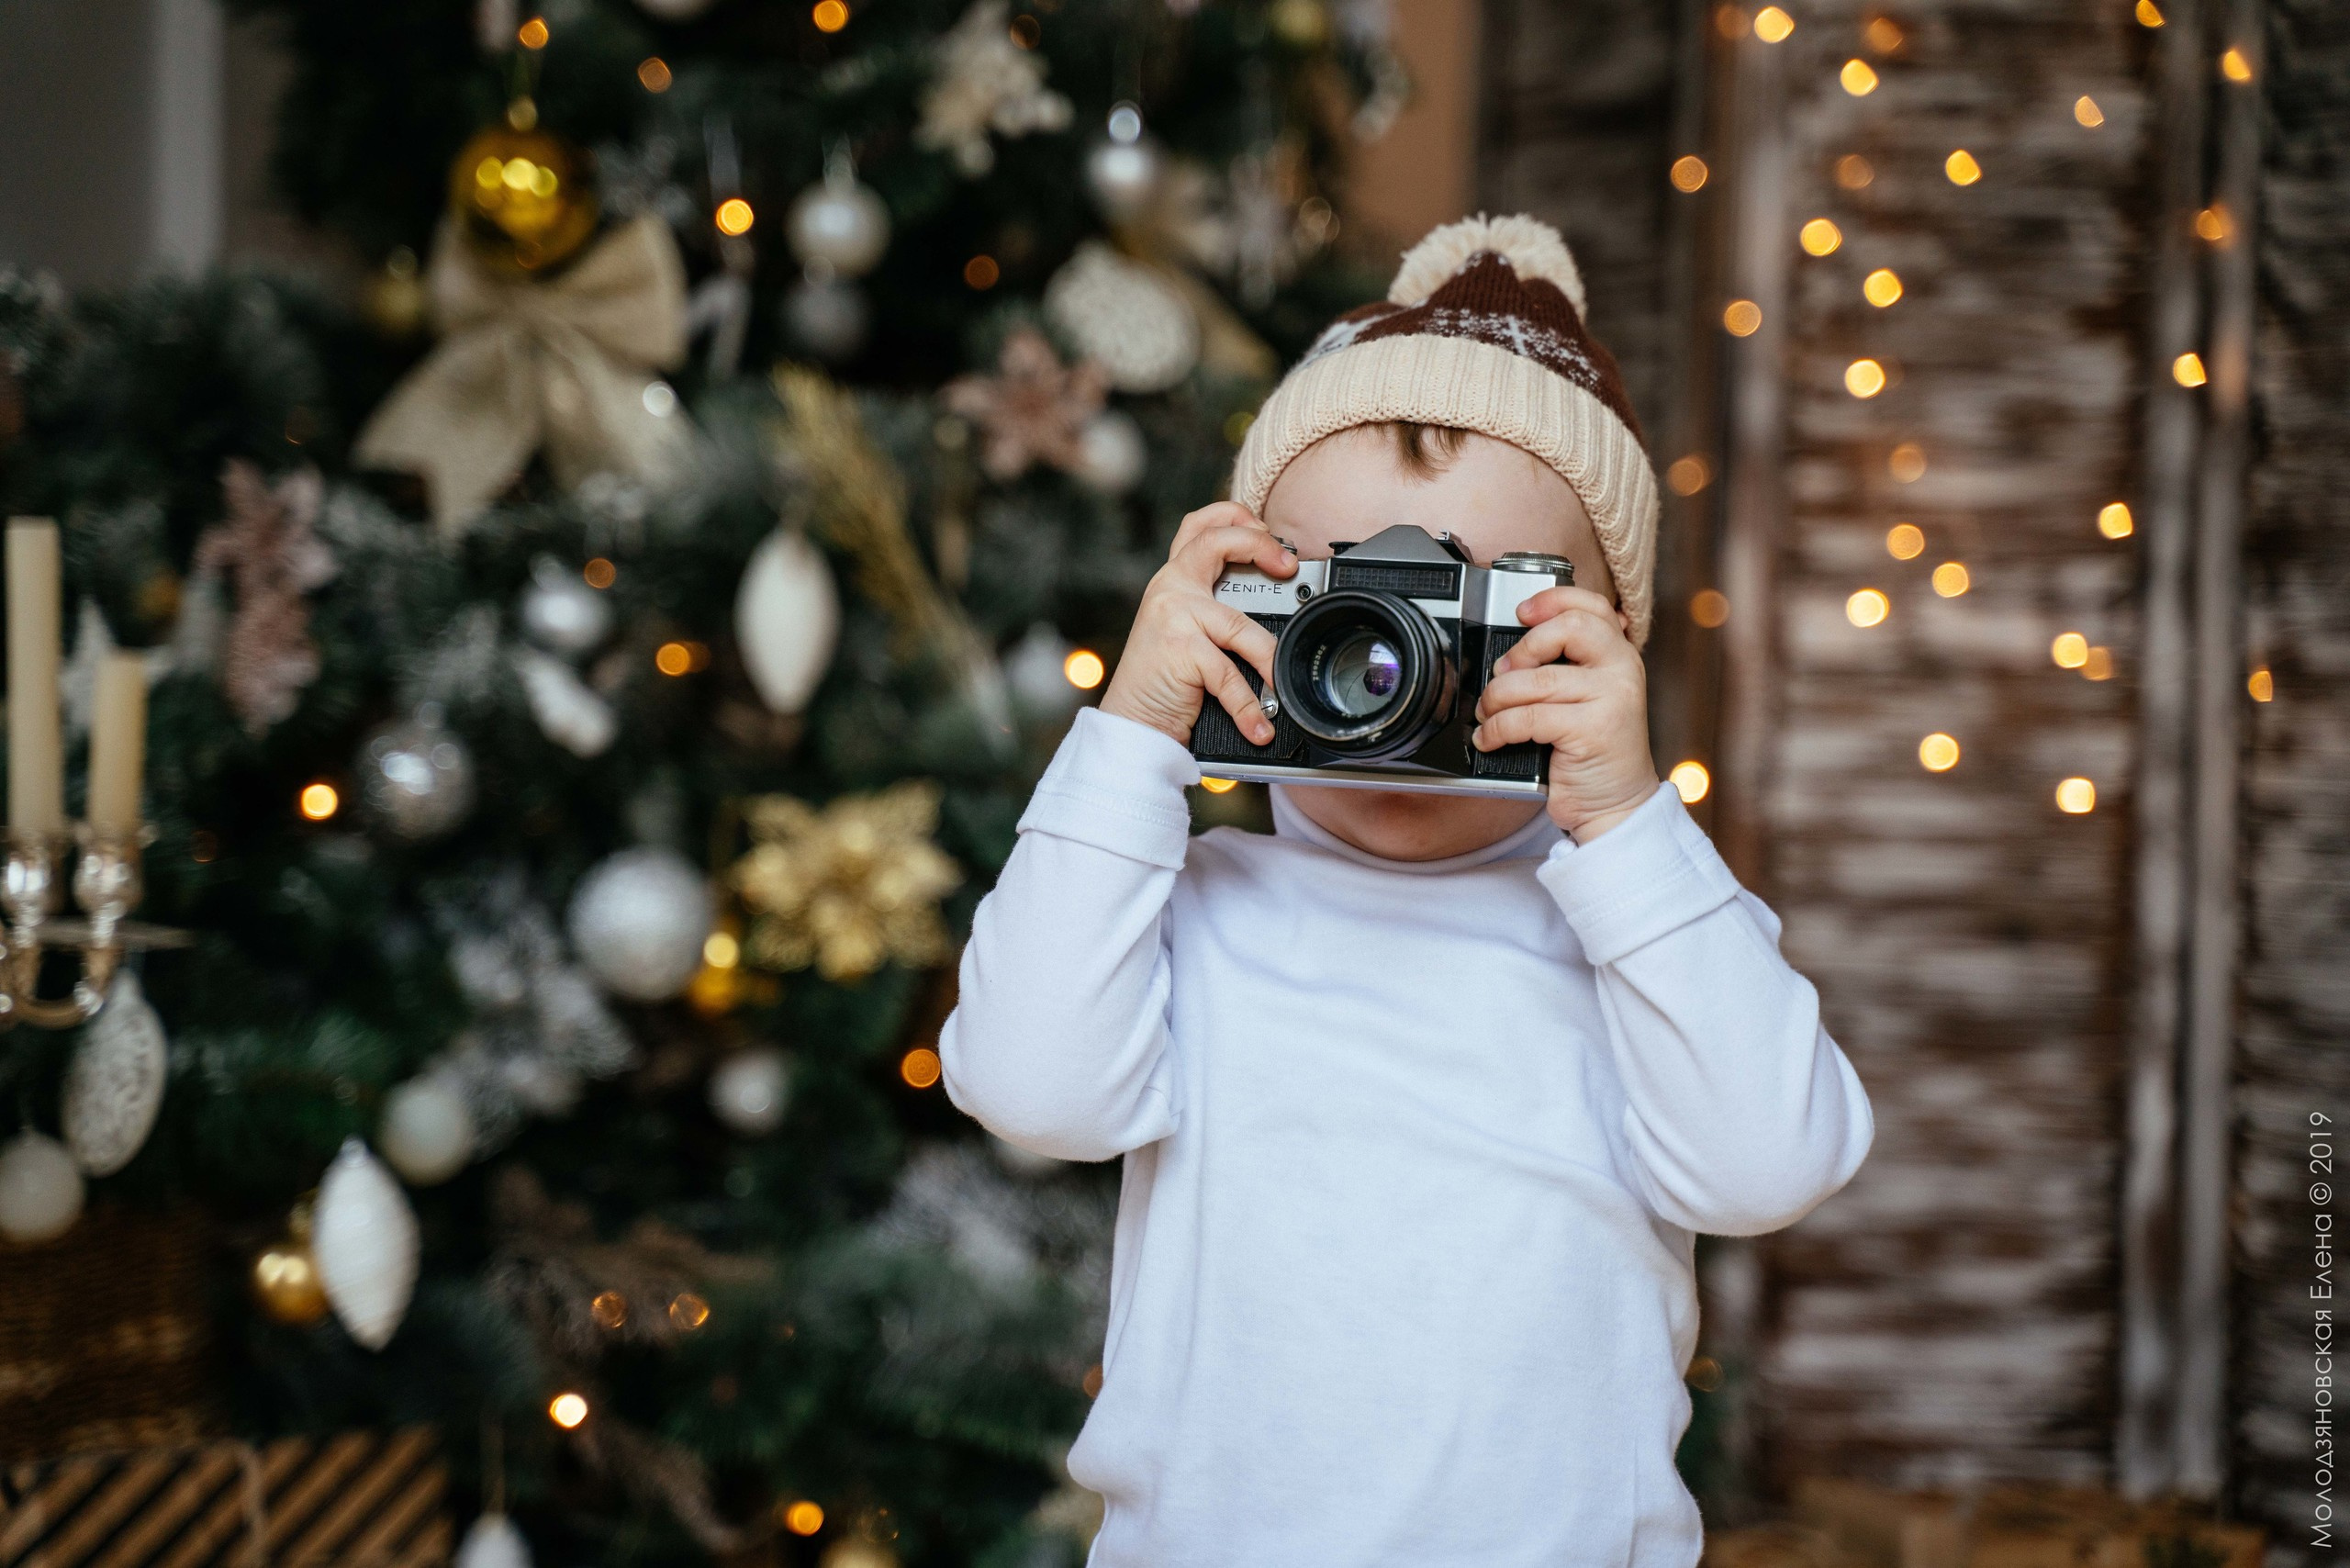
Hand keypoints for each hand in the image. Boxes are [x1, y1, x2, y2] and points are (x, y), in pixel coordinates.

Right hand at [1100, 502, 1294, 746]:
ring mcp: (1174, 616)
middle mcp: (1170, 589)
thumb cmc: (1163, 682)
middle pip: (1216, 541)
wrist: (1131, 723)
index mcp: (1174, 581)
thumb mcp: (1186, 632)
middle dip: (1260, 544)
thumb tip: (1277, 603)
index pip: (1200, 526)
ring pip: (1241, 624)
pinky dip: (1250, 706)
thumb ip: (1215, 610)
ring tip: (1282, 679)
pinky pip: (1230, 674)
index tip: (1270, 536)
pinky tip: (1260, 725)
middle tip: (1288, 567)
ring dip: (1270, 657)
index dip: (1237, 519)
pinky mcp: (1180, 649)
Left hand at [1471, 586, 1658, 841]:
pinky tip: (1489, 739)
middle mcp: (1622, 670)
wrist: (1616, 805)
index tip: (1522, 612)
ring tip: (1487, 714)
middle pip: (1569, 628)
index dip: (1553, 600)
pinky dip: (1497, 728)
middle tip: (1503, 673)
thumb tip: (1508, 653)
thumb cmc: (1591, 752)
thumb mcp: (1584, 700)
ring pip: (1536, 680)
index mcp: (1619, 656)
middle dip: (1523, 648)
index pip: (1593, 606)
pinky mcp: (1593, 730)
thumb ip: (1565, 669)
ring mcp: (1612, 699)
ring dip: (1497, 697)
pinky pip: (1527, 717)